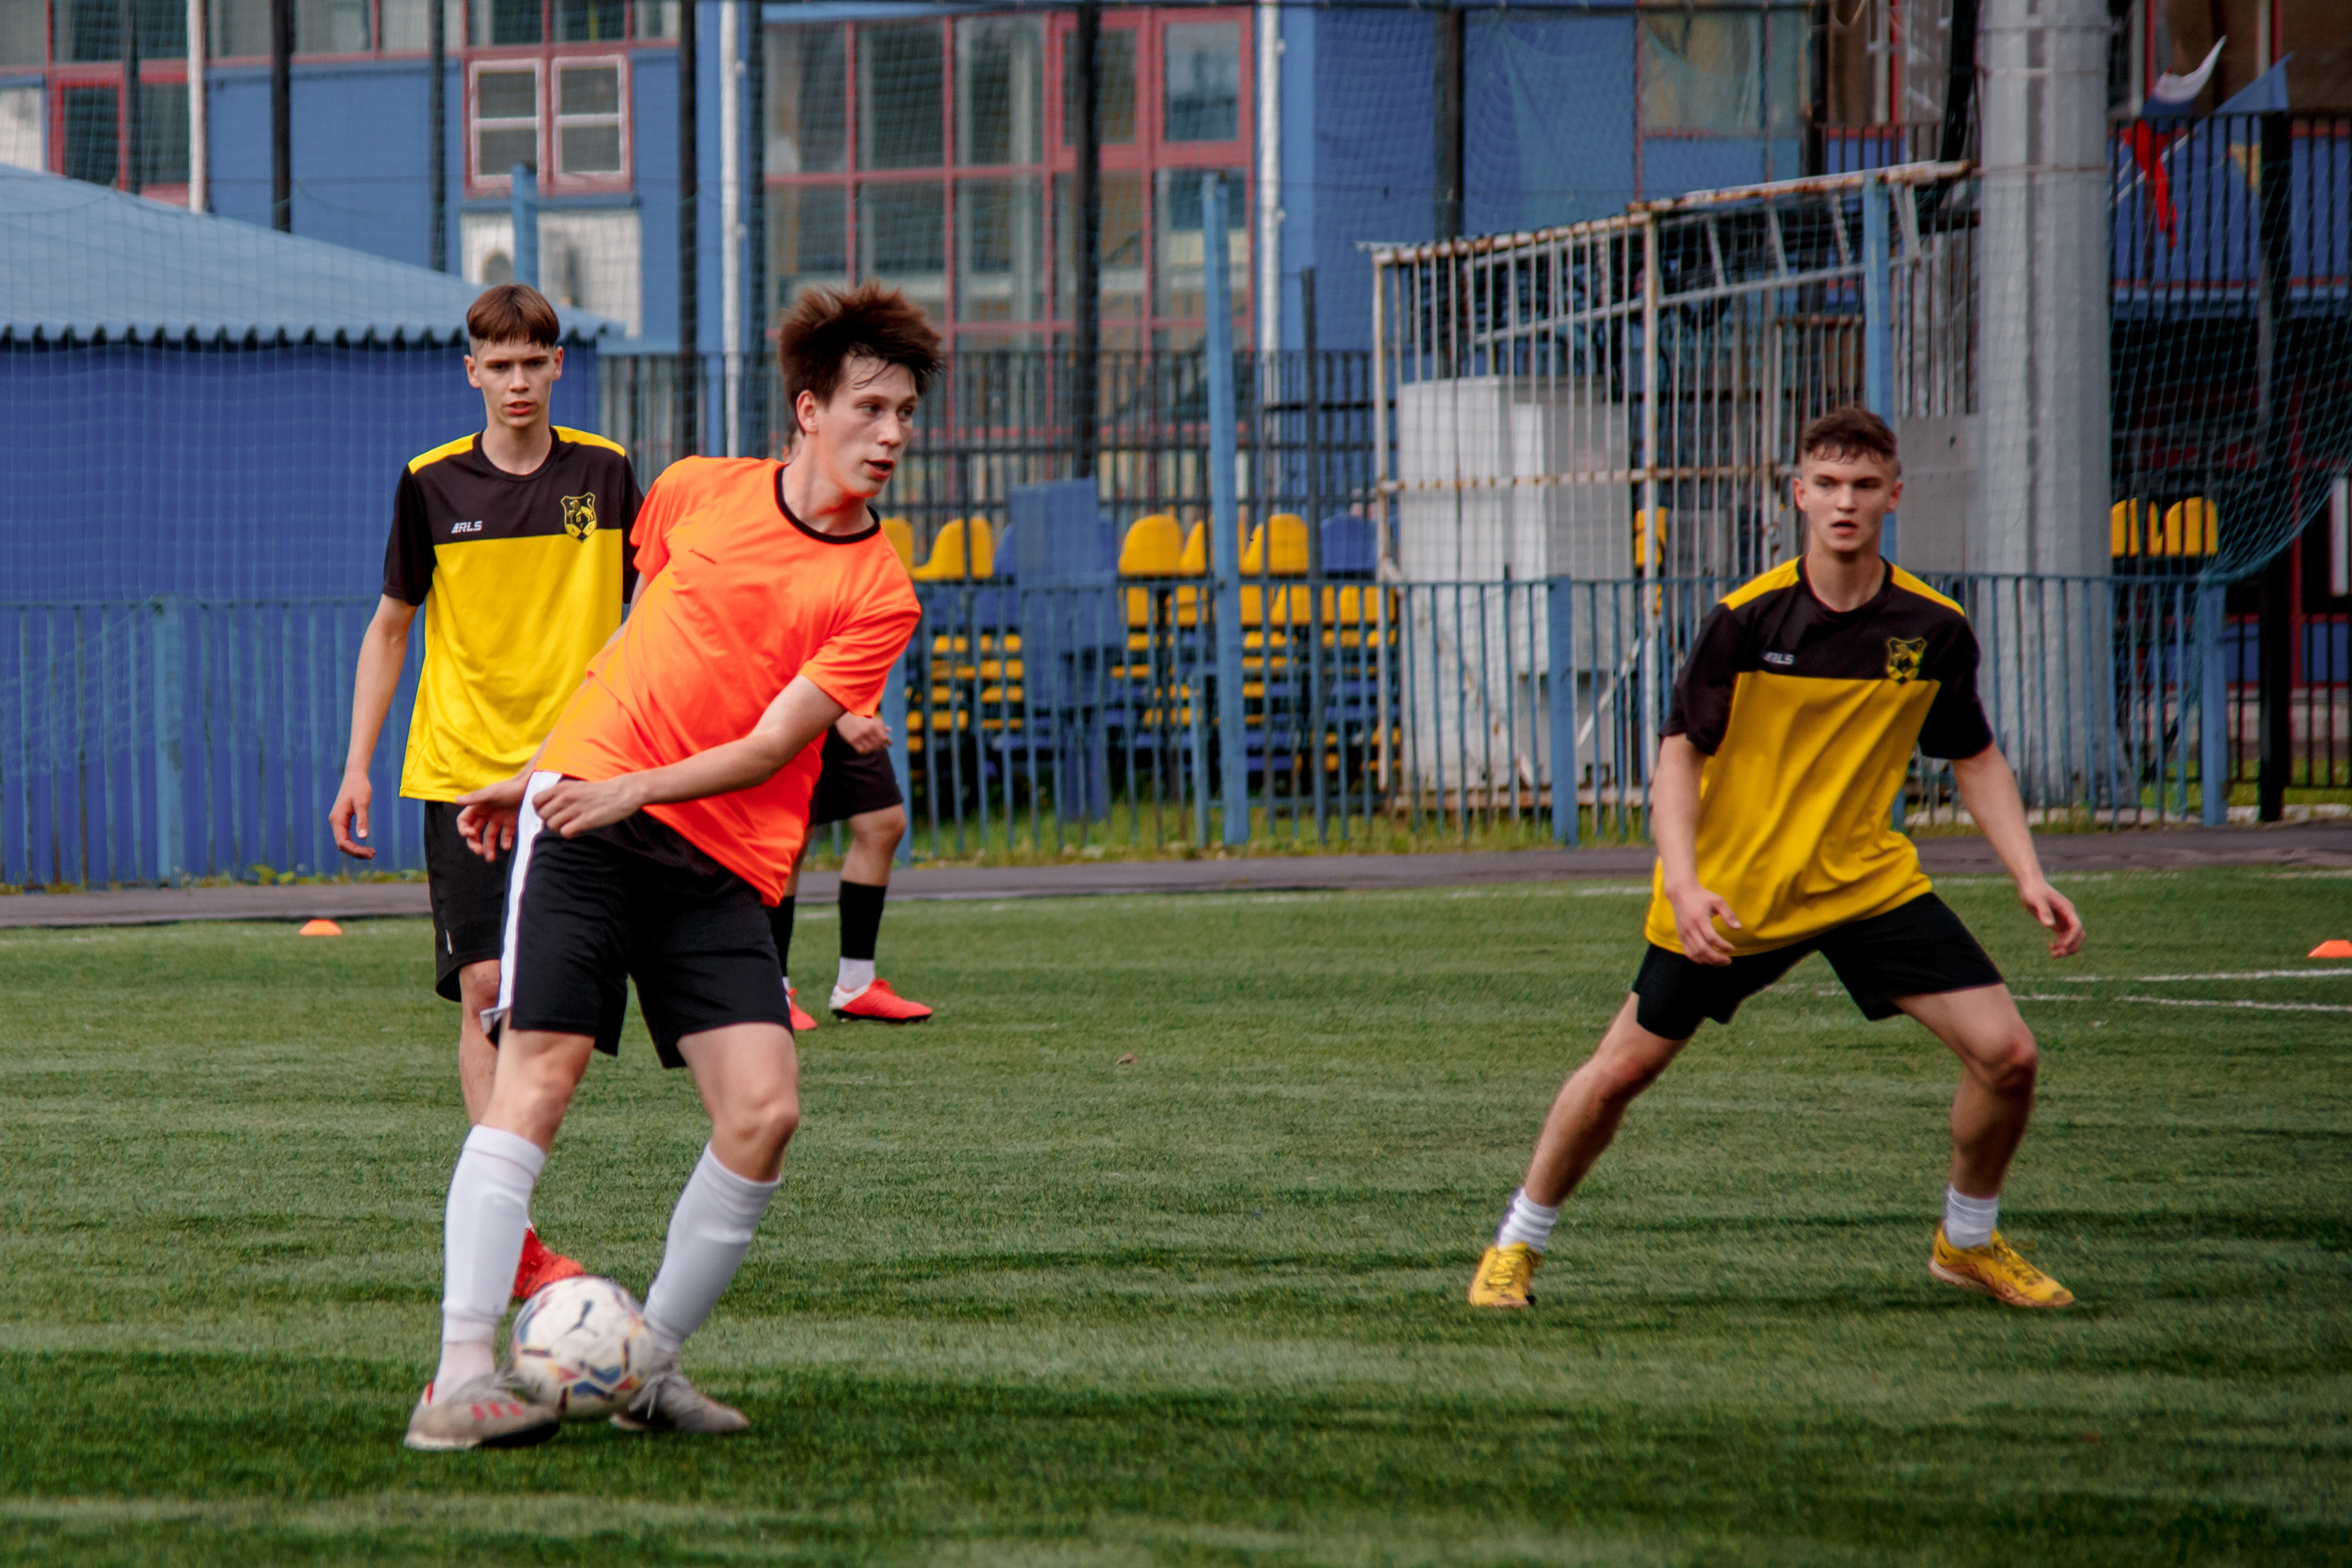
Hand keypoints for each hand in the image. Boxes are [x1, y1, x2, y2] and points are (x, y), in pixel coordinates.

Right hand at [329, 770, 374, 859]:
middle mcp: (335, 822)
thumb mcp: (362, 803)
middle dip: (356, 852)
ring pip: (344, 841)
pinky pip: (346, 836)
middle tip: (373, 855)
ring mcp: (338, 821)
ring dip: (356, 849)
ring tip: (371, 853)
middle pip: (342, 845)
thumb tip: (363, 837)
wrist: (355, 776)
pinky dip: (355, 843)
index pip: (342, 843)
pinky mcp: (343, 819)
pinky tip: (365, 845)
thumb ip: (363, 820)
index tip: (370, 853)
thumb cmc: (359, 787)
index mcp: (337, 819)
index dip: (355, 851)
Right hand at [454, 772, 530, 861]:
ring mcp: (499, 819)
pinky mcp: (512, 823)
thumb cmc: (511, 787)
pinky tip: (506, 846)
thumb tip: (456, 800)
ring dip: (489, 847)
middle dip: (475, 843)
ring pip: (489, 836)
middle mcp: (487, 814)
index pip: (464, 821)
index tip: (470, 835)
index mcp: (479, 806)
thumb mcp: (493, 792)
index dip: (464, 829)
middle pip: (475, 832)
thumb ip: (475, 798)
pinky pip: (506, 836)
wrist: (532, 786)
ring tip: (490, 858)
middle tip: (479, 852)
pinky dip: (505, 842)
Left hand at [530, 774, 647, 838]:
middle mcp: (565, 797)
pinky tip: (578, 831)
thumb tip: (548, 808)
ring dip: (559, 829)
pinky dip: (569, 835)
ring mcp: (575, 808)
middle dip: (550, 821)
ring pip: (552, 825)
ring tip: (571, 827)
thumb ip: (560, 794)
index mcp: (562, 787)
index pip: (536, 800)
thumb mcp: (576, 786)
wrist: (622, 793)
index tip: (549, 814)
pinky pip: (565, 833)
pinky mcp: (585, 820)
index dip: (539, 810)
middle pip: (543, 815)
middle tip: (562, 822)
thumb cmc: (599, 792)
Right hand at [834, 711, 892, 753]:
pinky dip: (865, 751)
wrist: (844, 717)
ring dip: (874, 749)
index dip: (888, 742)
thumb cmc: (860, 716)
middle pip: (878, 745)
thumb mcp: (871, 718)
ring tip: (875, 747)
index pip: (884, 738)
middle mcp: (866, 731)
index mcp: (872, 725)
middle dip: (882, 746)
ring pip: (870, 749)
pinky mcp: (852, 741)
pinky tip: (866, 749)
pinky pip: (861, 751)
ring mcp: (859, 737)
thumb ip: (880, 725)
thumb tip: (889, 730)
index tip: (889, 744)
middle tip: (883, 747)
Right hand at [1664, 878, 1740, 965]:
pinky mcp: (1681, 936)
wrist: (1681, 893)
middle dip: (1717, 958)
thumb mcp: (1718, 901)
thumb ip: (1729, 915)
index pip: (1711, 938)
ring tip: (1721, 962)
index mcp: (1700, 919)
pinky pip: (1689, 953)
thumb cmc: (1702, 897)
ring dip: (1709, 961)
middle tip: (1728, 961)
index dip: (1723, 946)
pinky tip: (1709, 959)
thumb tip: (1738, 928)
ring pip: (1695, 953)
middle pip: (1703, 949)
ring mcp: (1684, 933)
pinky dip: (1699, 959)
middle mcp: (1690, 928)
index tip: (1732, 949)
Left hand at [2017, 877, 2083, 957]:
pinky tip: (2050, 947)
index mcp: (2067, 909)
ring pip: (2072, 938)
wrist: (2029, 883)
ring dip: (2066, 948)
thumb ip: (2043, 910)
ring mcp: (2063, 920)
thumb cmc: (2032, 889)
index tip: (2061, 945)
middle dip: (2071, 946)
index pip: (2076, 926)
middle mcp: (2068, 915)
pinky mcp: (2056, 923)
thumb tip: (2049, 925)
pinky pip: (2064, 937)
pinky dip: (2060, 944)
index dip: (2072, 938)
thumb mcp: (2036, 899)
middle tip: (2056, 954)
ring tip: (2052, 954)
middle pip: (2078, 935)